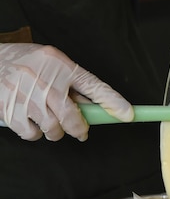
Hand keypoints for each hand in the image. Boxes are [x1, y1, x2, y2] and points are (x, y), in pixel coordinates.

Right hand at [0, 43, 132, 140]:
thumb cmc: (27, 63)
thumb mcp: (54, 64)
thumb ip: (73, 85)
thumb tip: (92, 109)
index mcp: (62, 66)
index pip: (94, 86)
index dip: (113, 102)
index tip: (128, 115)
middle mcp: (46, 81)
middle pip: (73, 119)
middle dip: (78, 129)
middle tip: (78, 129)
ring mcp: (28, 97)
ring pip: (53, 130)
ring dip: (54, 131)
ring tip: (47, 118)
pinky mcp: (11, 111)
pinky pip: (32, 134)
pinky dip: (34, 132)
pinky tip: (30, 119)